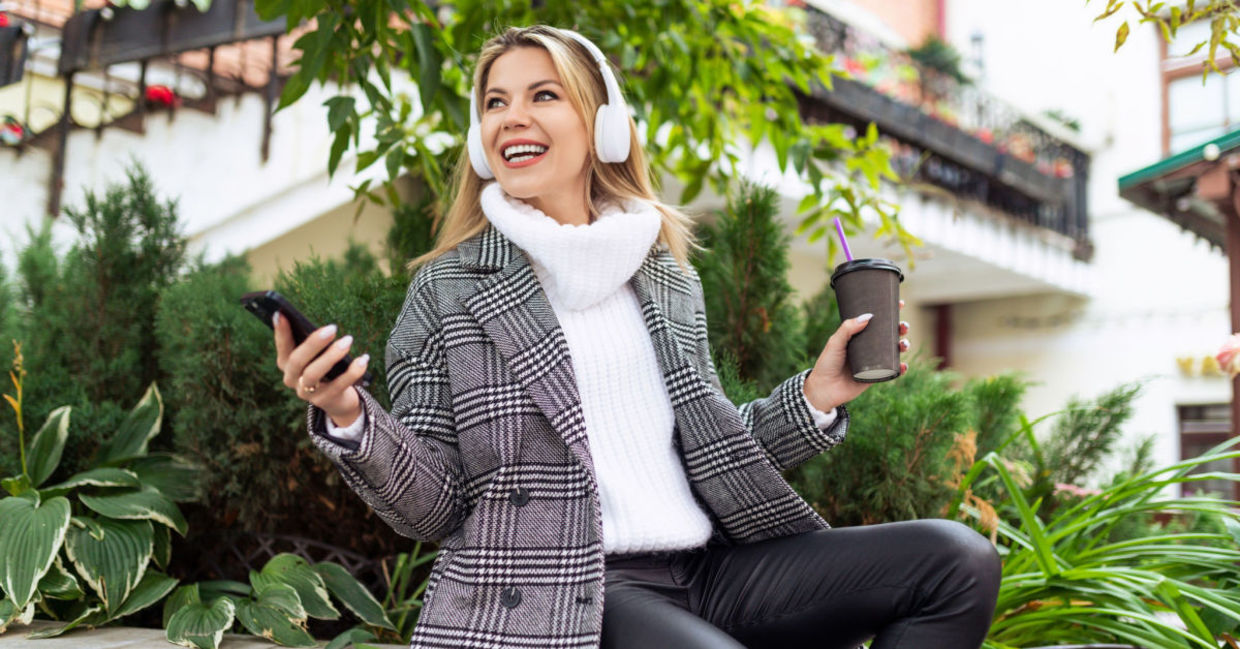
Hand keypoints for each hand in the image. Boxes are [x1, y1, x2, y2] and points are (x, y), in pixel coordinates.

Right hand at [273, 312, 369, 426]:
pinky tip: (363, 359)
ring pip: (313, 374)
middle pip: (297, 360)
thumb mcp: (317, 356)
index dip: (280, 332)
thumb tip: (324, 328)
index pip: (282, 347)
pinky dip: (352, 372)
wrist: (337, 399)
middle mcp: (292, 378)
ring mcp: (306, 393)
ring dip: (332, 356)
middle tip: (332, 328)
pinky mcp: (323, 401)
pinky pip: (338, 386)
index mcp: (286, 364)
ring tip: (348, 340)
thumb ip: (314, 344)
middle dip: (314, 343)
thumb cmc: (325, 368)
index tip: (281, 314)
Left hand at [803, 300, 909, 411]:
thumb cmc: (827, 363)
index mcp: (859, 336)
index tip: (899, 304)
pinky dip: (901, 368)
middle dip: (901, 328)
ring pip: (894, 351)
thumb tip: (868, 316)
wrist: (824, 389)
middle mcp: (868, 348)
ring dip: (903, 346)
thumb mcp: (835, 342)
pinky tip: (903, 365)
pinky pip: (892, 371)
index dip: (889, 312)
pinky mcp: (876, 376)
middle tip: (903, 326)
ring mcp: (874, 362)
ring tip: (904, 345)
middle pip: (890, 334)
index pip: (876, 321)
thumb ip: (848, 329)